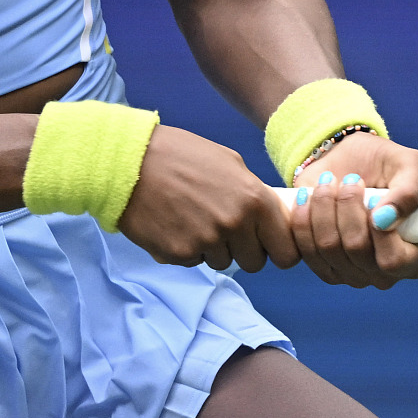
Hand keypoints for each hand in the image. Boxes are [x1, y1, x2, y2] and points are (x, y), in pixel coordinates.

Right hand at [117, 126, 300, 273]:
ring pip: (222, 262)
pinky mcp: (180, 253)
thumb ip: (254, 194)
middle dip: (243, 250)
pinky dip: (187, 248)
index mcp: (255, 200)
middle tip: (224, 229)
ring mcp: (207, 242)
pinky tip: (175, 223)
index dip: (277, 250)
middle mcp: (235, 224)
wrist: (130, 161)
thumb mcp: (230, 163)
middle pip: (255, 263)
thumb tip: (272, 217)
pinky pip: (194, 261)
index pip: (286, 252)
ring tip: (193, 218)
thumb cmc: (181, 155)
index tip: (268, 246)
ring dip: (213, 248)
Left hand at [288, 131, 417, 288]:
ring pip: (328, 247)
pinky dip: (303, 217)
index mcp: (414, 258)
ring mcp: (350, 274)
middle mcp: (383, 274)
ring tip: (329, 182)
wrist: (347, 161)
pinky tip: (308, 196)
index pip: (394, 262)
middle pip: (356, 250)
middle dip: (348, 206)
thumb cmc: (387, 165)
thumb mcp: (412, 165)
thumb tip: (385, 220)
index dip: (379, 230)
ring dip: (324, 206)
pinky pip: (305, 249)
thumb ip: (410, 192)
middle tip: (351, 179)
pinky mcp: (321, 265)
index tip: (373, 195)